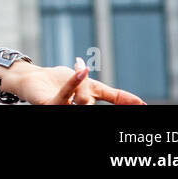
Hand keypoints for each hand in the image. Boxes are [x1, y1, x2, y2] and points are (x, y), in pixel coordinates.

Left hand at [7, 57, 146, 104]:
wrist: (32, 78)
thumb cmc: (58, 81)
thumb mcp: (88, 83)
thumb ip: (110, 93)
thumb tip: (137, 100)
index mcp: (88, 104)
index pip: (111, 102)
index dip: (128, 102)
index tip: (145, 105)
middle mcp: (76, 109)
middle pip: (91, 100)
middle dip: (87, 84)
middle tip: (80, 69)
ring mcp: (64, 109)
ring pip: (82, 100)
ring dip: (79, 82)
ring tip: (76, 69)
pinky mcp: (50, 106)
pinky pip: (66, 96)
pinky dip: (74, 83)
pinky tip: (82, 70)